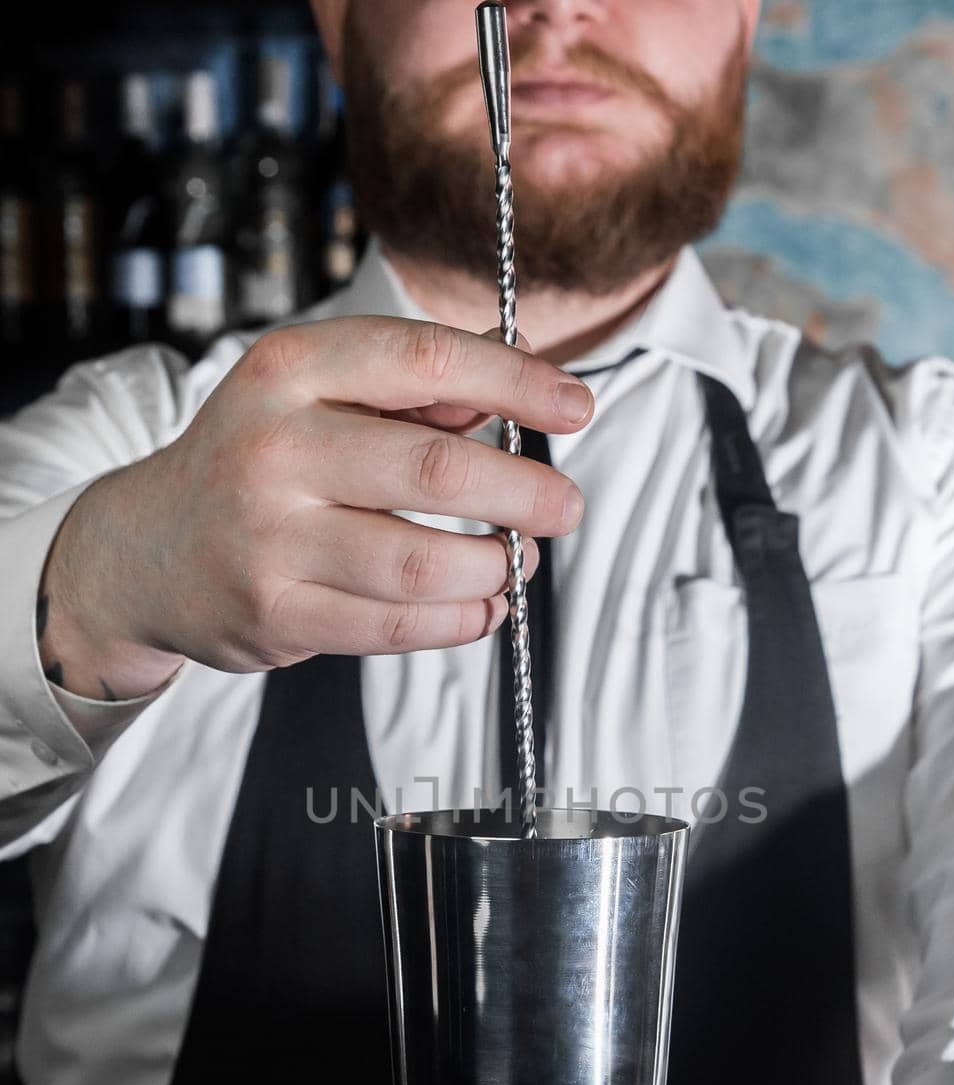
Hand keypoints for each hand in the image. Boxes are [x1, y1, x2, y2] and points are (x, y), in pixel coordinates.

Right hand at [38, 318, 592, 698]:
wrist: (147, 552)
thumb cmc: (256, 463)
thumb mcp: (314, 396)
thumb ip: (413, 388)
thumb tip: (521, 379)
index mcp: (288, 371)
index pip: (424, 360)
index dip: (515, 383)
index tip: (577, 406)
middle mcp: (273, 448)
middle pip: (435, 470)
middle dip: (525, 493)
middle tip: (566, 507)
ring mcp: (270, 538)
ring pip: (423, 561)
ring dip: (495, 567)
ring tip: (518, 562)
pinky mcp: (277, 614)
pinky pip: (397, 626)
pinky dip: (461, 620)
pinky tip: (483, 605)